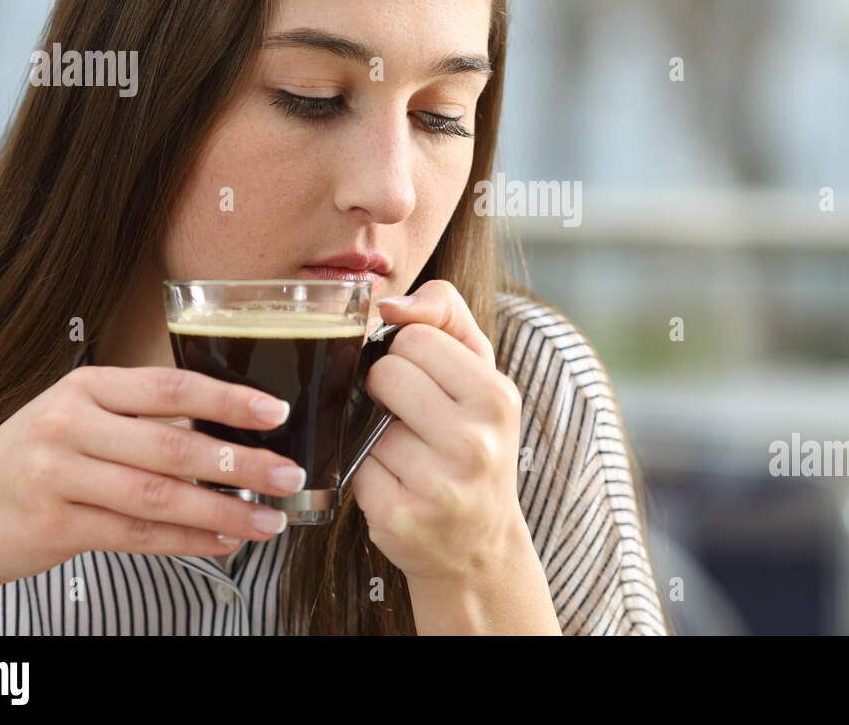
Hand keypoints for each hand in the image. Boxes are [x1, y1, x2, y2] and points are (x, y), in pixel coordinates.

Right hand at [0, 366, 308, 595]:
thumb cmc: (40, 460)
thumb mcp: (82, 419)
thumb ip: (145, 418)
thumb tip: (232, 431)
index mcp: (86, 387)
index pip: (171, 386)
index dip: (228, 398)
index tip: (276, 411)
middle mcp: (68, 424)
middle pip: (173, 445)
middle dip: (242, 463)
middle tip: (290, 475)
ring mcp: (56, 475)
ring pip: (160, 496)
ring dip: (224, 512)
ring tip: (269, 521)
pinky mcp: (54, 525)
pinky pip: (137, 535)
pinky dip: (188, 541)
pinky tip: (223, 541)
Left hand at [355, 280, 526, 585]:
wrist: (480, 545)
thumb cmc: (475, 443)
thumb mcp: (480, 375)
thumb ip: (445, 317)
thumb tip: (389, 303)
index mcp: (497, 397)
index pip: (414, 337)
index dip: (407, 355)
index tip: (426, 383)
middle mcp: (474, 442)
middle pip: (385, 373)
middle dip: (386, 391)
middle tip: (411, 418)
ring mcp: (437, 485)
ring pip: (365, 422)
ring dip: (375, 435)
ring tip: (408, 457)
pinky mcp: (399, 518)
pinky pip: (352, 466)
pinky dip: (366, 472)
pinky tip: (396, 485)